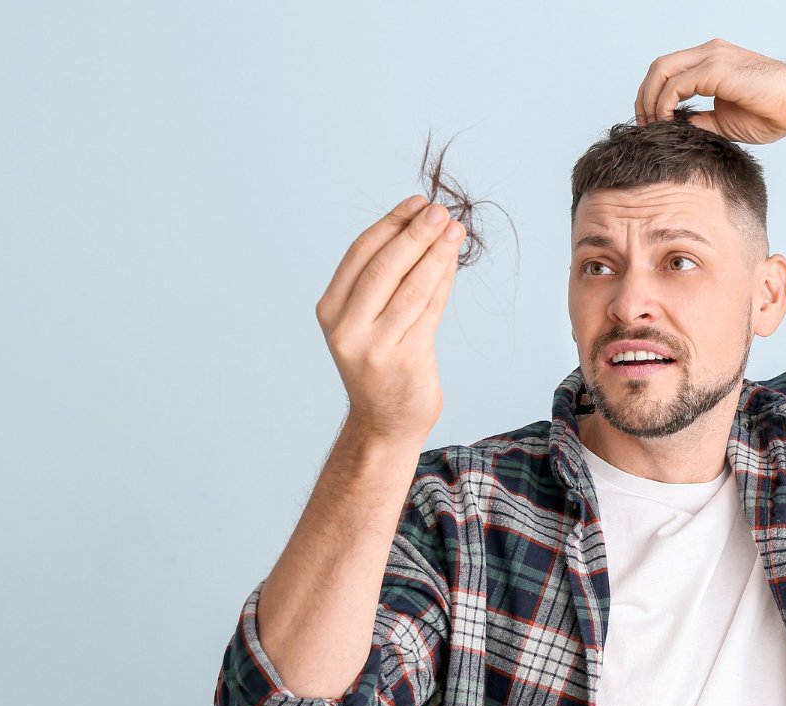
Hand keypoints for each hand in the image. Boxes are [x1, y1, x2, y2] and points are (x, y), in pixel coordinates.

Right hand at [315, 197, 466, 443]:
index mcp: (330, 310)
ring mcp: (375, 346)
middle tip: (441, 211)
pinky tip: (452, 262)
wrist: (385, 422)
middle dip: (416, 233)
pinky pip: (430, 310)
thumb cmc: (380, 363)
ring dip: (436, 254)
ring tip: (455, 230)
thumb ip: (384, 280)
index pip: (361, 253)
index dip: (391, 223)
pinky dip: (444, 281)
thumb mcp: (366, 320)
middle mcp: (347, 327)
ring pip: (412, 286)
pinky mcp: (406, 359)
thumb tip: (421, 227)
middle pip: (386, 266)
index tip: (417, 202)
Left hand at [635, 38, 785, 143]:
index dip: (653, 96)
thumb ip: (699, 120)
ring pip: (661, 71)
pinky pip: (675, 85)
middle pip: (659, 67)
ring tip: (652, 127)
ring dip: (650, 100)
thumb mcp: (725, 121)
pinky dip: (664, 105)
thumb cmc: (774, 113)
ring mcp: (712, 57)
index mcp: (713, 60)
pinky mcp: (716, 69)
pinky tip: (668, 123)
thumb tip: (675, 129)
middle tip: (643, 125)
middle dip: (644, 96)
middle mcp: (710, 52)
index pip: (669, 70)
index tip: (651, 123)